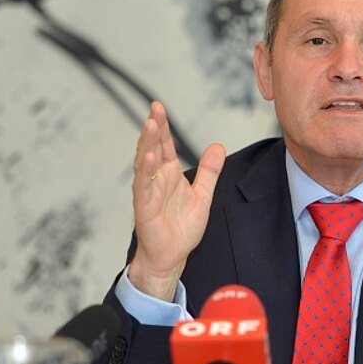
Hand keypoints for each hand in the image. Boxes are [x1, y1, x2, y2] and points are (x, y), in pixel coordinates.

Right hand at [128, 101, 225, 300]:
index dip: (162, 126)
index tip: (159, 106)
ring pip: (145, 163)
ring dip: (146, 144)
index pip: (165, 145)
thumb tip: (218, 146)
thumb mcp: (203, 195)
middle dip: (154, 128)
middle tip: (155, 107)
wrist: (173, 256)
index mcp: (169, 174)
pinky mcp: (144, 208)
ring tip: (150, 124)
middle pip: (154, 148)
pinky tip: (149, 157)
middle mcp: (157, 179)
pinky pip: (144, 187)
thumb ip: (209, 171)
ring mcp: (149, 192)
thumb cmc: (182, 228)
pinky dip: (146, 172)